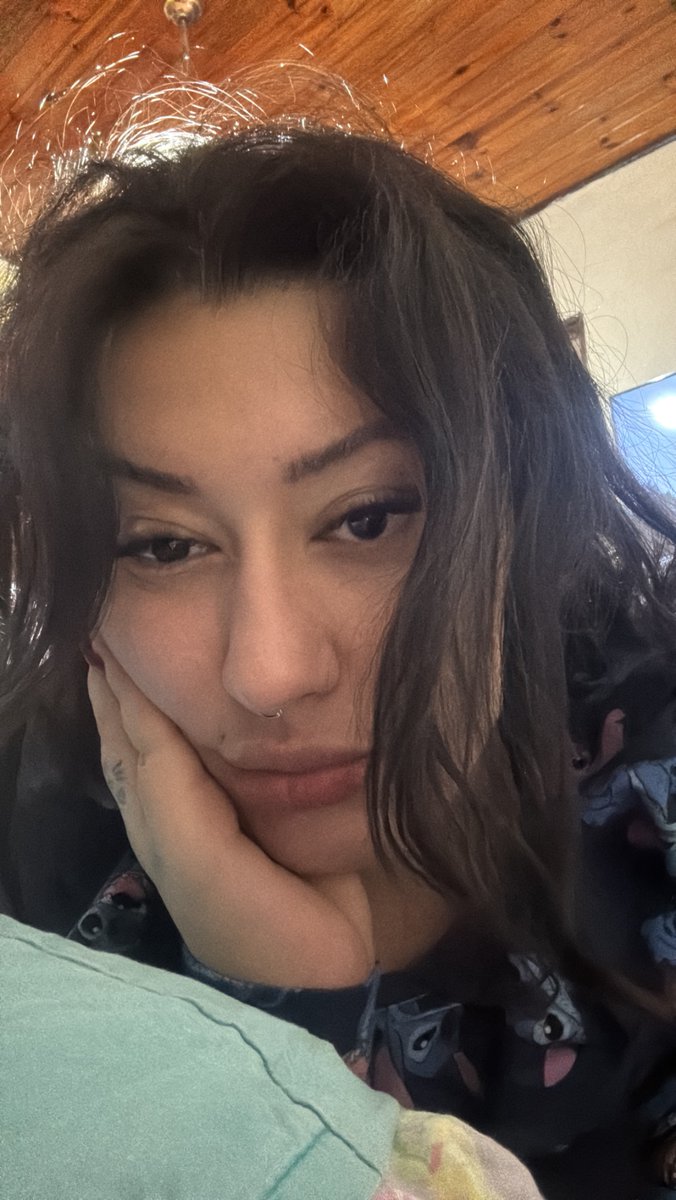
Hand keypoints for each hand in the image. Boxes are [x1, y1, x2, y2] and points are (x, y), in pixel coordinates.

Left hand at [86, 638, 374, 988]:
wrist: (313, 971)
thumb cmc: (244, 911)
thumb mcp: (193, 848)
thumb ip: (168, 778)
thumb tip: (149, 705)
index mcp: (158, 815)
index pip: (132, 736)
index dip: (120, 688)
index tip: (107, 634)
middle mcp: (184, 808)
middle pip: (144, 738)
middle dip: (125, 691)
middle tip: (114, 635)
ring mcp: (228, 810)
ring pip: (182, 744)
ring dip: (158, 704)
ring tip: (147, 659)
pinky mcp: (274, 812)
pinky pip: (233, 756)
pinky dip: (210, 726)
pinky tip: (220, 706)